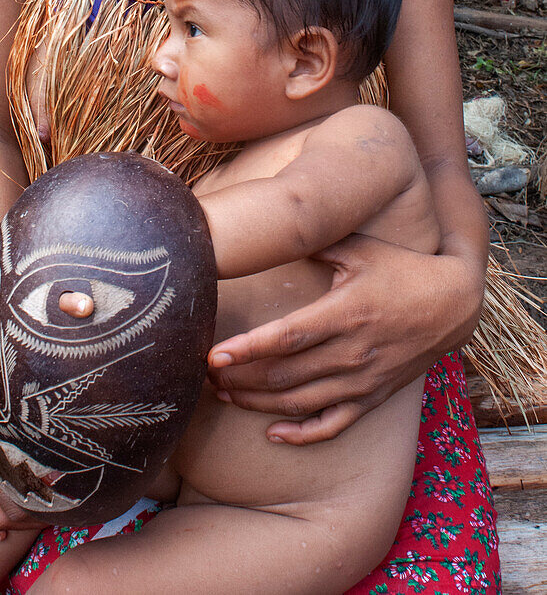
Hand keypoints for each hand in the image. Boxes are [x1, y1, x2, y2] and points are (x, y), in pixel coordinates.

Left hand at [207, 234, 480, 444]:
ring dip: (258, 404)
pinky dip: (301, 434)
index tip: (213, 355)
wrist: (454, 304)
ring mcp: (362, 380)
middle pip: (284, 376)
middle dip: (240, 378)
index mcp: (344, 314)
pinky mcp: (373, 398)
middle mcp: (351, 353)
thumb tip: (275, 225)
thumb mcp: (362, 248)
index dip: (247, 350)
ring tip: (224, 394)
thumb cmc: (403, 268)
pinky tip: (273, 433)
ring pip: (300, 404)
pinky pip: (333, 425)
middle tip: (204, 374)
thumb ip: (318, 240)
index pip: (286, 339)